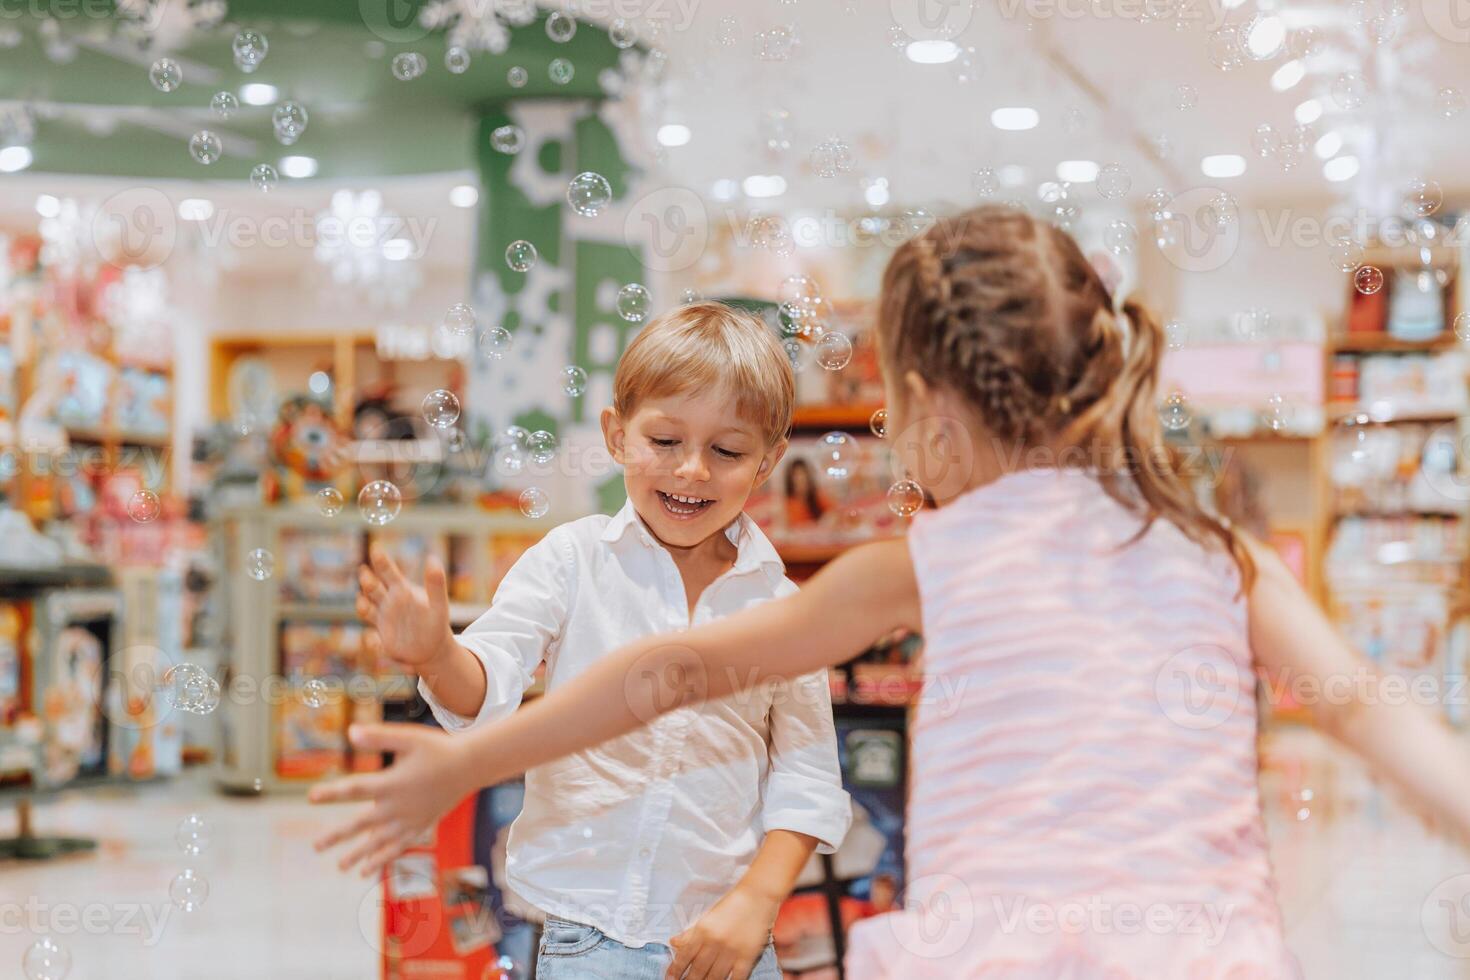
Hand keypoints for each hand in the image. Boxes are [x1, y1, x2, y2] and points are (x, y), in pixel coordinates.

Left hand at [309, 723, 472, 876]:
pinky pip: (398, 847)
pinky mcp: (420, 827)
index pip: (356, 789)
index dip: (332, 793)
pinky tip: (366, 871)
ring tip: (340, 867)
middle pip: (362, 823)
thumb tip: (349, 732)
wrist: (469, 766)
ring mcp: (410, 820)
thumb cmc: (437, 748)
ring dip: (358, 854)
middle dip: (338, 835)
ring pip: (379, 842)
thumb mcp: (409, 738)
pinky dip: (382, 859)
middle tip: (316, 847)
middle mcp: (399, 806)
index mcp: (393, 783)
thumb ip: (379, 737)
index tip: (312, 797)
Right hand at [358, 544, 453, 669]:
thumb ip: (435, 583)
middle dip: (368, 582)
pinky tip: (374, 641)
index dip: (381, 561)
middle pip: (373, 589)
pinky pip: (372, 640)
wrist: (432, 648)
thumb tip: (433, 558)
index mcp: (401, 590)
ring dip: (363, 606)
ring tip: (363, 603)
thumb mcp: (438, 603)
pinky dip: (371, 641)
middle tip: (365, 573)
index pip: (388, 572)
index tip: (376, 548)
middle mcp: (388, 602)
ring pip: (367, 610)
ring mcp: (382, 620)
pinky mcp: (381, 640)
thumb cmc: (435, 621)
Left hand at [665, 885, 779, 979]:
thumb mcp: (707, 915)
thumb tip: (673, 942)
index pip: (684, 955)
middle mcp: (715, 942)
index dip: (675, 970)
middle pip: (698, 970)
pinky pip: (736, 977)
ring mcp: (732, 950)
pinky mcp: (748, 956)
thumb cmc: (732, 904)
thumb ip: (690, 931)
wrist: (758, 895)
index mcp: (703, 930)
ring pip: (715, 977)